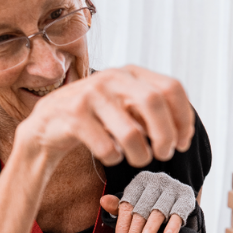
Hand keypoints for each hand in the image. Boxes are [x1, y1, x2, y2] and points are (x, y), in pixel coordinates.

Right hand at [20, 66, 194, 169]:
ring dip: (141, 155)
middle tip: (165, 154)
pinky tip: (110, 155)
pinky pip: (107, 148)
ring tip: (139, 159)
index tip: (183, 142)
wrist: (47, 124)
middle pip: (155, 103)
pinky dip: (114, 158)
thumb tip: (183, 131)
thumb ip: (153, 111)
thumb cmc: (96, 118)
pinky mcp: (73, 115)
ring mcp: (91, 94)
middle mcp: (113, 77)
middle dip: (166, 135)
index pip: (172, 88)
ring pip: (132, 132)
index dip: (184, 118)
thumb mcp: (126, 106)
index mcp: (132, 73)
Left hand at [100, 172, 194, 232]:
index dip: (122, 225)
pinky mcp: (187, 196)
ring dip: (149, 232)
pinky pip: (178, 212)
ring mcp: (173, 187)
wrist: (179, 198)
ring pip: (158, 212)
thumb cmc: (151, 203)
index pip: (128, 205)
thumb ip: (119, 206)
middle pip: (142, 210)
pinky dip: (173, 225)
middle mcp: (157, 180)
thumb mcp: (135, 204)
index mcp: (140, 181)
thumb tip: (103, 201)